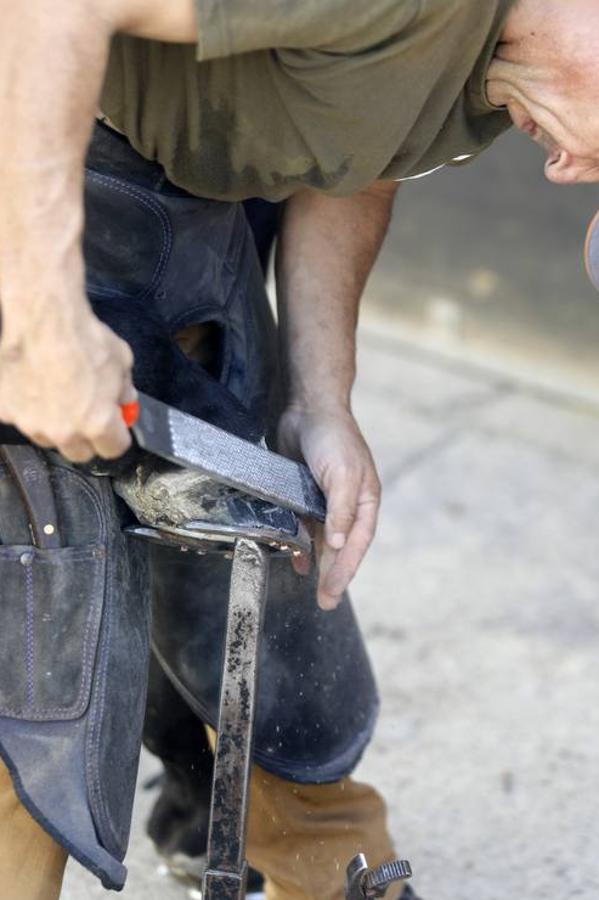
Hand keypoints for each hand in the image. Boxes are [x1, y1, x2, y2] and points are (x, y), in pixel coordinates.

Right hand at [0, 301, 135, 461]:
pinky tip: (35, 385)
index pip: (114, 449)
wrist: (43, 318)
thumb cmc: (86, 338)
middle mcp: (64, 432)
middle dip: (88, 438)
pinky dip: (29, 408)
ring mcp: (32, 424)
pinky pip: (22, 418)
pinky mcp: (8, 411)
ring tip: (59, 397)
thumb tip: (125, 401)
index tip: (116, 426)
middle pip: (80, 453)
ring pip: (49, 439)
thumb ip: (124, 389)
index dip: (118, 436)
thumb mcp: (121, 362)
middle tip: (88, 414)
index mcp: (97, 424)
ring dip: (58, 426)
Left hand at [278, 405, 380, 610]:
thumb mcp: (341, 474)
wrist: (308, 406)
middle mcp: (347, 503)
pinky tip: (294, 557)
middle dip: (333, 574)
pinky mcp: (304, 492)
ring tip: (311, 588)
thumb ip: (341, 510)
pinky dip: (301, 541)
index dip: (346, 569)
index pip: (358, 543)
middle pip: (342, 546)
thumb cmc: (333, 437)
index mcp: (365, 500)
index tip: (333, 592)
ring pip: (323, 539)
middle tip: (325, 601)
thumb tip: (340, 544)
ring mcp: (325, 499)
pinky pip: (304, 524)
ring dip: (317, 562)